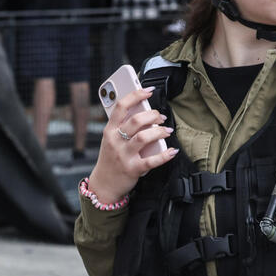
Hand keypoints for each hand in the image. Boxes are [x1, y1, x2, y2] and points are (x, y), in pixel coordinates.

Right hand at [87, 87, 176, 204]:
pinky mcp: (133, 169)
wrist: (103, 184)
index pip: (120, 107)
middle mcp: (115, 141)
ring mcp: (123, 155)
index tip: (148, 91)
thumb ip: (122, 126)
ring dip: (159, 132)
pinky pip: (151, 161)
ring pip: (143, 137)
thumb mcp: (110, 139)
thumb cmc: (110, 158)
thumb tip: (144, 112)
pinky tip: (172, 151)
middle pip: (135, 121)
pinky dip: (164, 155)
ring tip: (166, 131)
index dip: (135, 95)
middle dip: (152, 115)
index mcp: (109, 130)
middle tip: (161, 117)